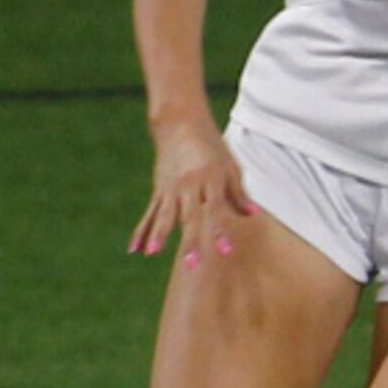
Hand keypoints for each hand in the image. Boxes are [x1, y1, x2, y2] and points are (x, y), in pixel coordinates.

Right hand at [131, 121, 254, 265]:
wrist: (180, 124)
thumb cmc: (213, 148)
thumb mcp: (231, 168)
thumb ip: (239, 194)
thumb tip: (253, 215)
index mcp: (211, 180)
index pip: (217, 210)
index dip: (221, 231)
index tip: (226, 252)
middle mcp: (189, 185)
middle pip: (190, 216)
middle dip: (190, 241)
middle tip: (191, 264)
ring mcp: (171, 188)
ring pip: (164, 215)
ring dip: (158, 235)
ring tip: (152, 253)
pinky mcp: (159, 189)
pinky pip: (149, 213)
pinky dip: (142, 231)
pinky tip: (134, 249)